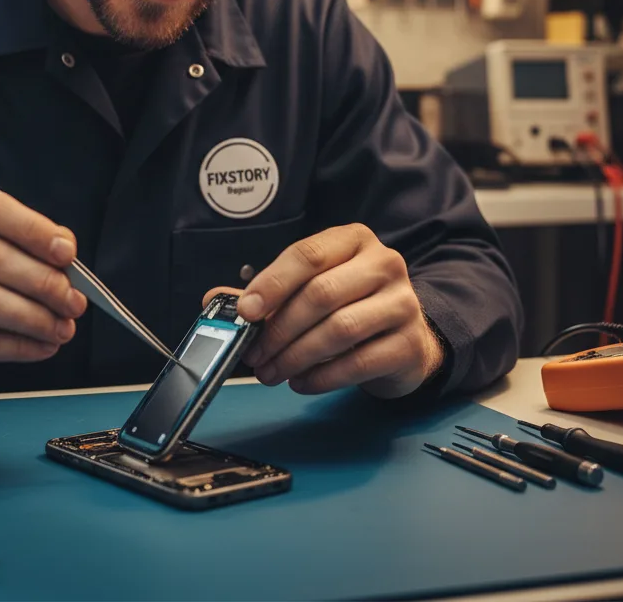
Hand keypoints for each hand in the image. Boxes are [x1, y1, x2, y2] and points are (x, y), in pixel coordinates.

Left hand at [203, 224, 444, 398]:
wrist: (405, 338)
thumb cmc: (349, 305)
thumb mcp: (310, 288)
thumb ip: (266, 292)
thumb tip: (212, 298)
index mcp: (354, 240)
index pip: (308, 255)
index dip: (273, 283)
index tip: (246, 312)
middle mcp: (384, 264)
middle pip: (322, 293)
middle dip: (280, 328)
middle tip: (254, 354)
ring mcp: (403, 303)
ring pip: (340, 329)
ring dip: (296, 355)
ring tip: (272, 371)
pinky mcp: (409, 344)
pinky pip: (358, 363)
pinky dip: (321, 376)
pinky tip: (301, 381)